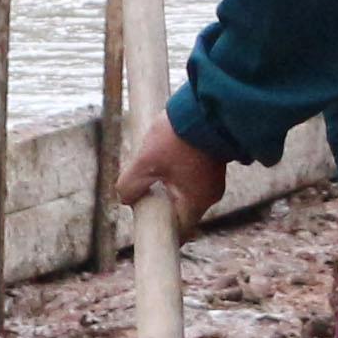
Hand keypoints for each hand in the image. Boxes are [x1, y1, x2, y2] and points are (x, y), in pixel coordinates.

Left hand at [114, 108, 226, 233]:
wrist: (207, 106)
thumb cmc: (178, 136)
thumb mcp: (145, 162)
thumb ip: (131, 185)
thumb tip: (125, 199)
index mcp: (197, 201)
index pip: (179, 231)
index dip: (160, 231)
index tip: (144, 228)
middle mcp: (209, 194)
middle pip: (179, 212)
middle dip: (158, 205)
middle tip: (138, 193)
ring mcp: (212, 178)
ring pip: (182, 193)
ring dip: (164, 186)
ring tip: (148, 169)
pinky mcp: (210, 163)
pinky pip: (188, 178)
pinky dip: (173, 174)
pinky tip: (161, 157)